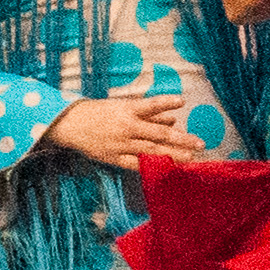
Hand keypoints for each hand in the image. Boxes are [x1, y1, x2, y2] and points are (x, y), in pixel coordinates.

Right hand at [48, 93, 202, 168]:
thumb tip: (172, 117)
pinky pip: (136, 164)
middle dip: (180, 138)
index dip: (166, 102)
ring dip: (173, 154)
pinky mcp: (115, 157)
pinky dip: (151, 167)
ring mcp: (121, 144)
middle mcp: (126, 127)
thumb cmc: (98, 112)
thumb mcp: (121, 106)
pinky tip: (166, 169)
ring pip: (151, 150)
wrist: (70, 125)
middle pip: (157, 133)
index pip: (150, 105)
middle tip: (200, 143)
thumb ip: (148, 113)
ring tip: (191, 157)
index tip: (182, 100)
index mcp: (126, 110)